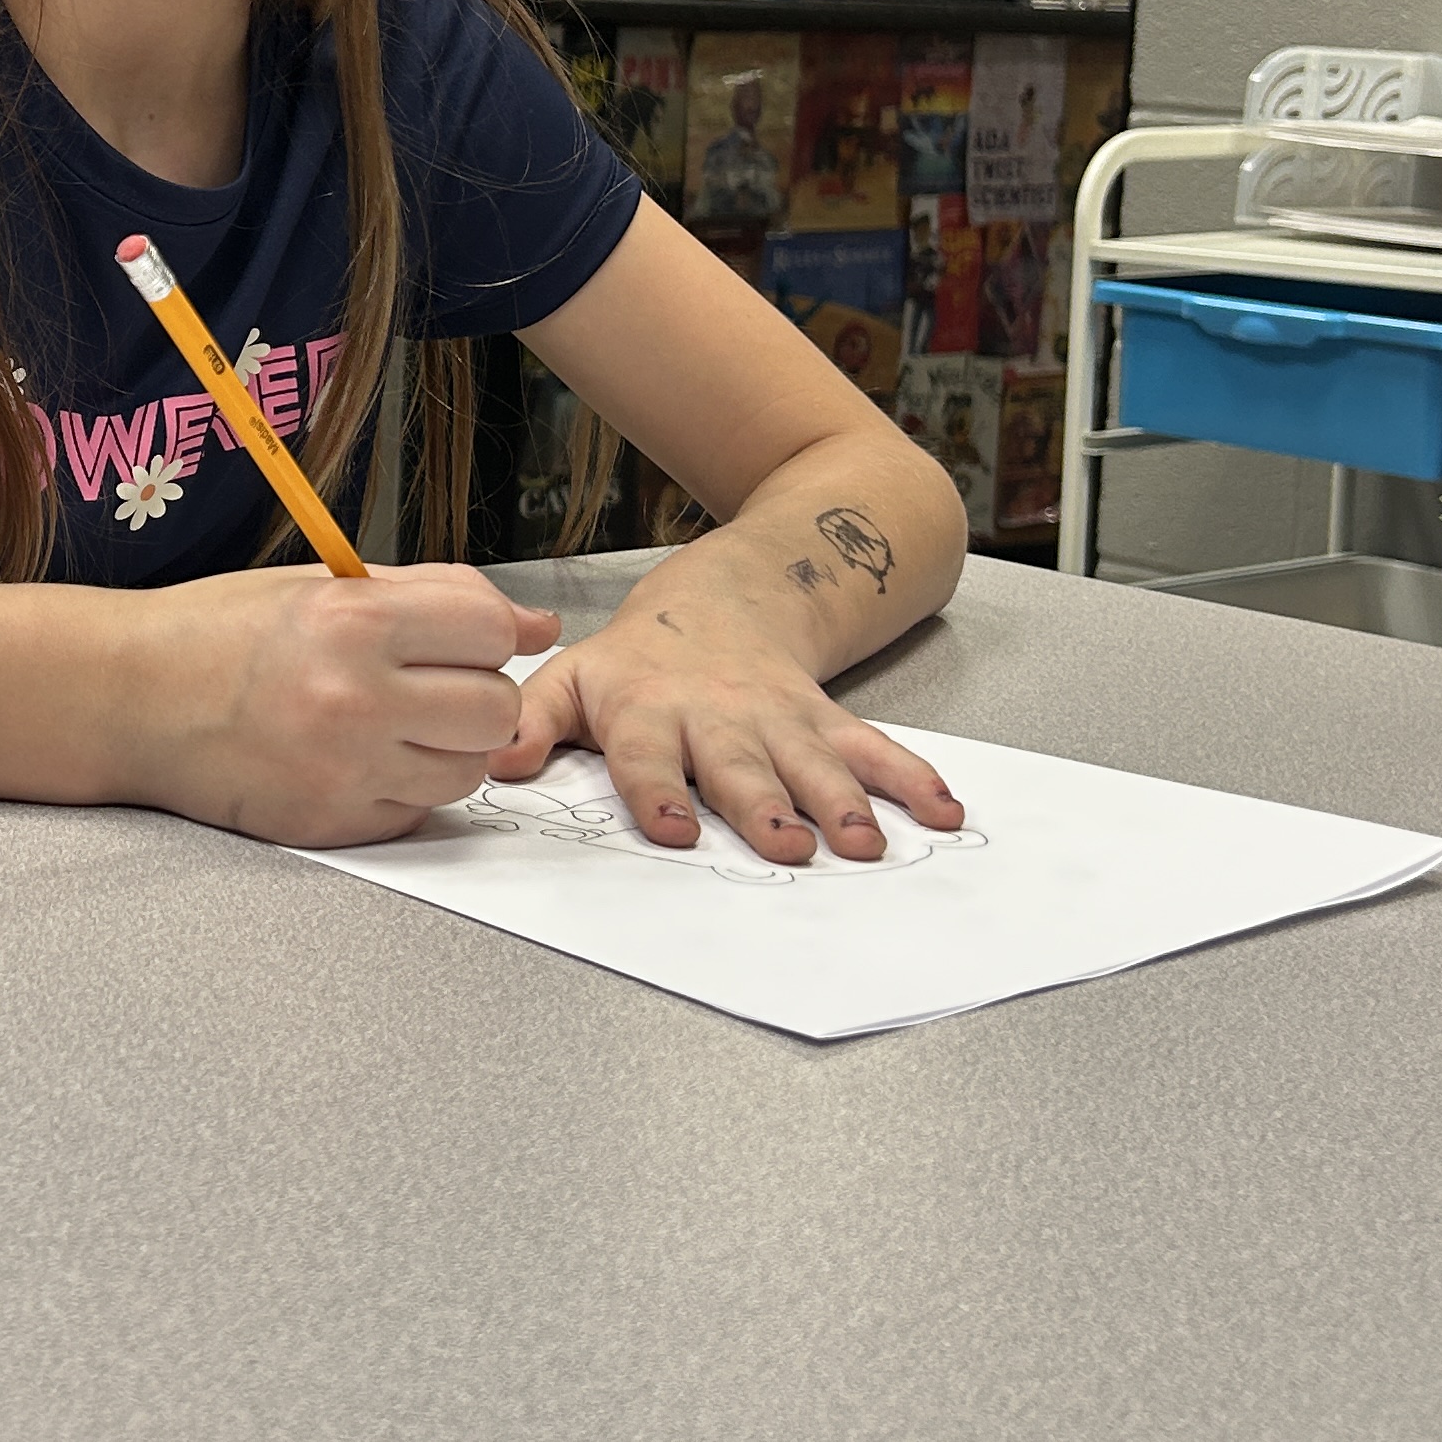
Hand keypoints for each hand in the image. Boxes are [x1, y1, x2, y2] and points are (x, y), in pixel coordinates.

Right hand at [125, 562, 560, 847]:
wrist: (130, 699)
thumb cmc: (221, 632)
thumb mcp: (324, 585)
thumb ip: (436, 597)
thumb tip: (537, 625)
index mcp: (352, 621)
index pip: (491, 629)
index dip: (489, 633)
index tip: (464, 638)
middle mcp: (352, 698)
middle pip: (496, 709)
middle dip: (477, 694)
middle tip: (427, 683)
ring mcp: (342, 769)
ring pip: (468, 770)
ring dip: (446, 746)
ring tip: (388, 720)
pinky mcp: (329, 823)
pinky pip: (416, 811)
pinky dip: (403, 786)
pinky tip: (355, 756)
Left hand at [490, 609, 957, 864]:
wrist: (724, 596)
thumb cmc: (636, 661)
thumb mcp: (571, 676)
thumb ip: (531, 718)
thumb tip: (497, 761)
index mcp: (648, 709)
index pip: (647, 755)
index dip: (656, 790)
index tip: (671, 829)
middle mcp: (718, 715)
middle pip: (740, 764)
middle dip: (766, 804)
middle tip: (789, 845)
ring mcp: (779, 718)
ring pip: (813, 761)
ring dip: (844, 801)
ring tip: (865, 842)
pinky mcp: (825, 720)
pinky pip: (872, 748)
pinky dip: (911, 779)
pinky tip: (944, 811)